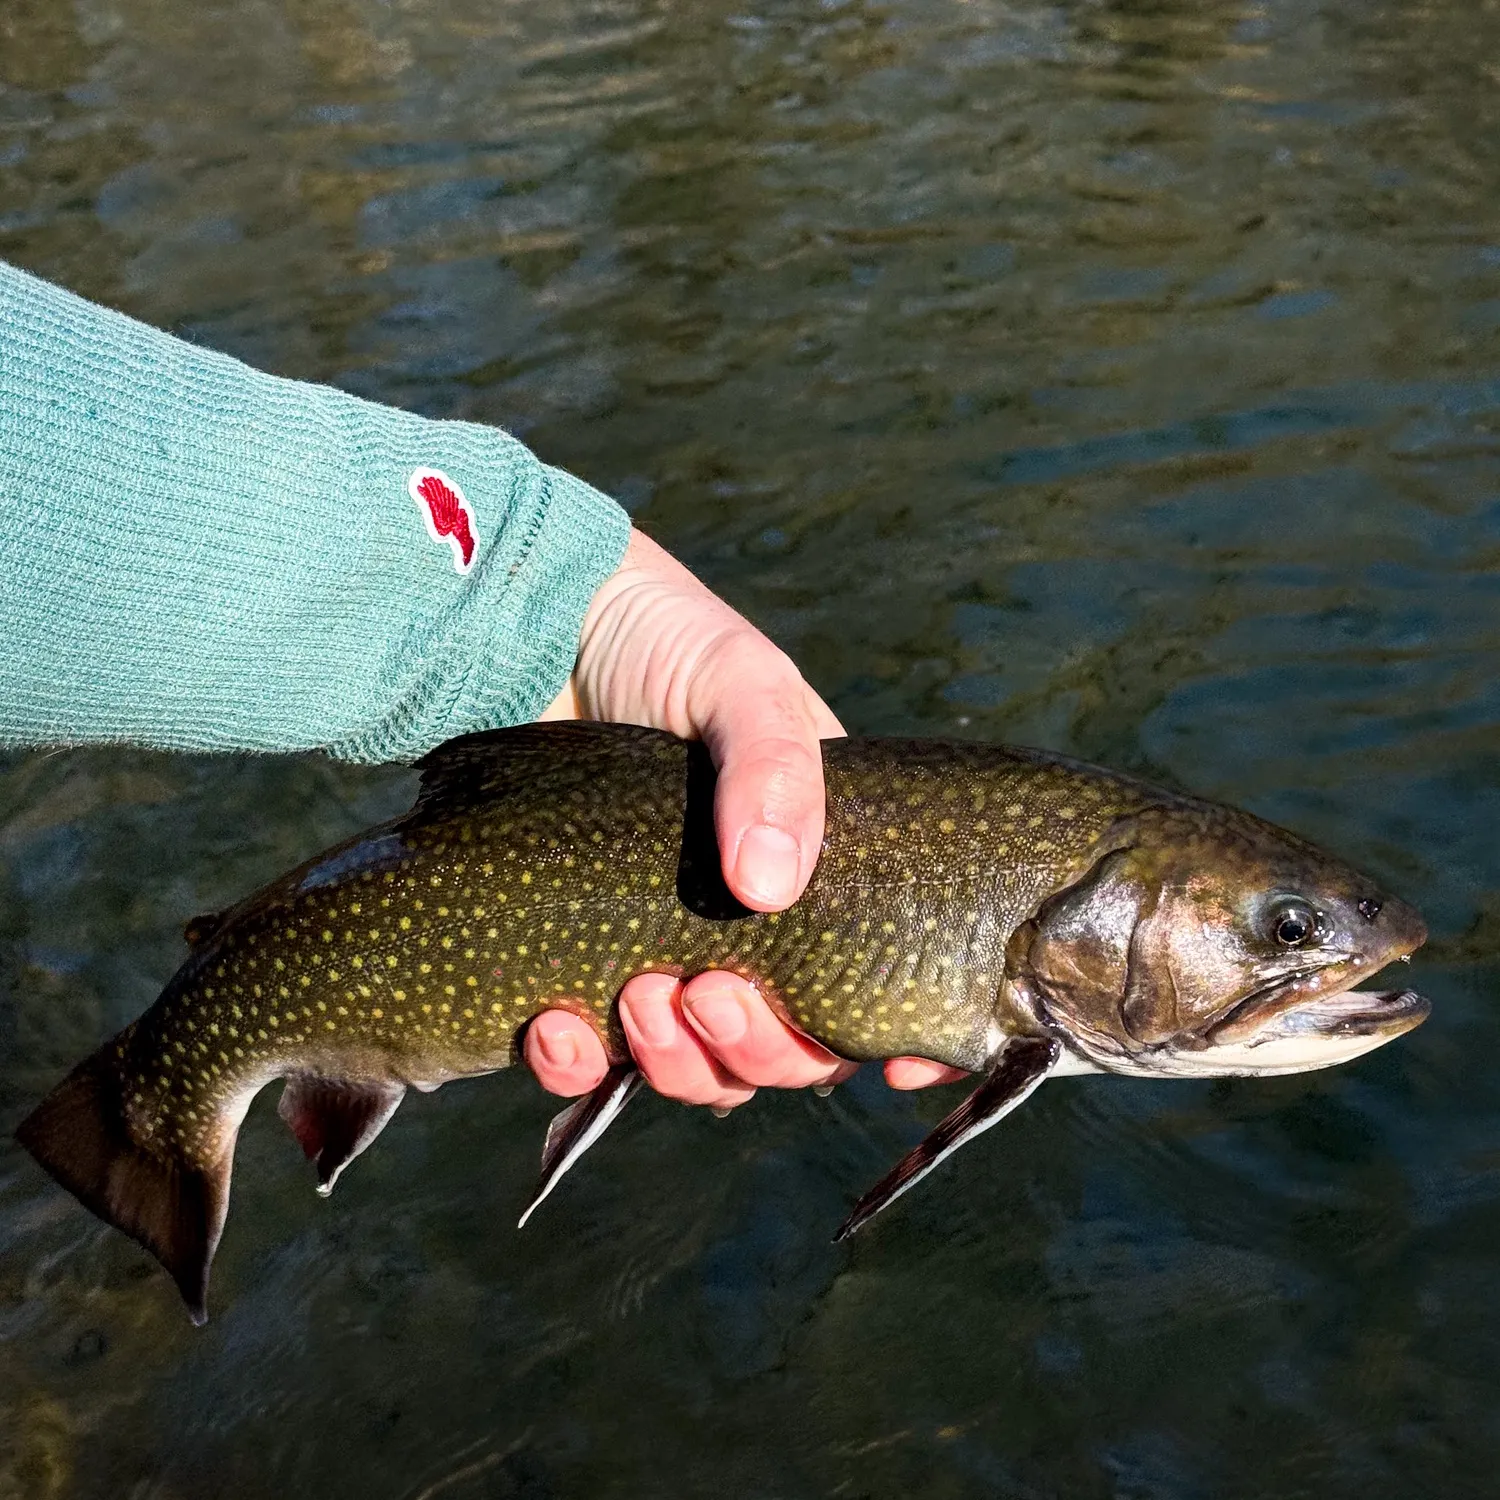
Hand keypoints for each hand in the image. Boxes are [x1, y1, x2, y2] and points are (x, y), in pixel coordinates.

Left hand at [525, 528, 966, 1105]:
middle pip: (788, 1051)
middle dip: (761, 1050)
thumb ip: (776, 769)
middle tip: (711, 992)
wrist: (541, 630)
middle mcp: (751, 930)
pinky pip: (586, 1058)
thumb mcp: (743, 686)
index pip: (884, 985)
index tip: (898, 1069)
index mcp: (823, 872)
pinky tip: (557, 1024)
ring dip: (678, 1063)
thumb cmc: (666, 646)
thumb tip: (773, 891)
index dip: (903, 1042)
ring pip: (698, 1072)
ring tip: (643, 999)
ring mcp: (661, 951)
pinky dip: (577, 1063)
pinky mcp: (572, 963)